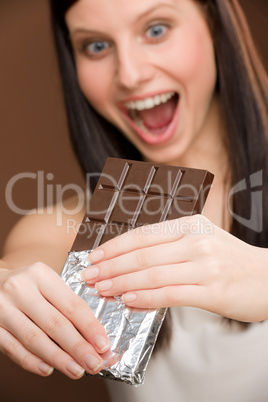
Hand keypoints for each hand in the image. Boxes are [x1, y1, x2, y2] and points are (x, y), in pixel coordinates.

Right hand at [0, 262, 110, 378]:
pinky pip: (13, 348)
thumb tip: (93, 336)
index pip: (71, 304)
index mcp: (41, 275)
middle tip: (94, 363)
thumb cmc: (27, 285)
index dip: (90, 327)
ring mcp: (3, 308)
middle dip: (78, 347)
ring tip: (76, 370)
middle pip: (55, 323)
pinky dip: (32, 361)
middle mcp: (21, 289)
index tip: (103, 345)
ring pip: (34, 339)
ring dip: (59, 358)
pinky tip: (48, 369)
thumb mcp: (47, 283)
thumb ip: (66, 303)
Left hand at [82, 215, 267, 322]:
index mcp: (189, 224)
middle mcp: (195, 241)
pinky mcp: (213, 291)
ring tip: (102, 289)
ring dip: (121, 282)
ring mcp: (205, 266)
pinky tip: (128, 300)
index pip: (142, 234)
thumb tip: (131, 258)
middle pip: (142, 254)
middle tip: (89, 275)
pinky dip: (145, 297)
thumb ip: (170, 244)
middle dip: (110, 266)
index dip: (114, 246)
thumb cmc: (230, 259)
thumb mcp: (202, 238)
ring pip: (152, 273)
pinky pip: (170, 294)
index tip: (94, 256)